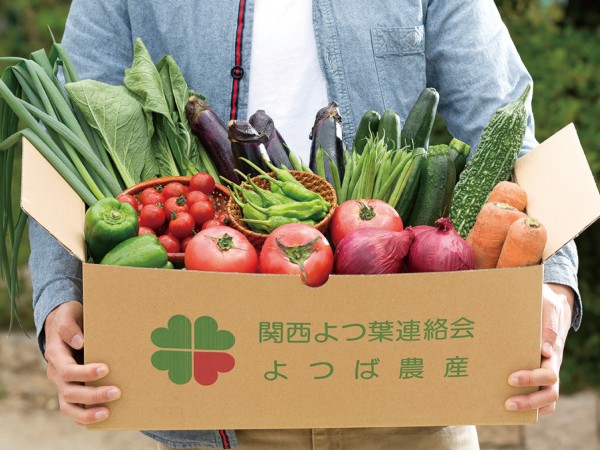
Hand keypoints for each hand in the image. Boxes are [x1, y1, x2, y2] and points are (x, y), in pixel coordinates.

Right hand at [44, 301, 120, 424]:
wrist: (63, 323)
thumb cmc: (69, 317)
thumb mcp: (68, 314)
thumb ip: (69, 326)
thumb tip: (78, 341)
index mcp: (55, 355)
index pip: (67, 370)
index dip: (85, 372)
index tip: (105, 369)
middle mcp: (56, 373)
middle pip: (69, 391)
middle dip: (93, 394)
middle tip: (117, 392)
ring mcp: (62, 384)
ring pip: (68, 406)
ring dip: (87, 413)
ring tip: (107, 413)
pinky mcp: (70, 390)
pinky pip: (73, 409)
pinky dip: (84, 417)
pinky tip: (102, 418)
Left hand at [505, 283, 573, 416]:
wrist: (549, 305)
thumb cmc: (545, 306)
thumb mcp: (547, 307)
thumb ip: (547, 325)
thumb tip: (544, 350)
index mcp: (553, 352)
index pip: (549, 373)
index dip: (532, 378)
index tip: (511, 378)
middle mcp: (551, 366)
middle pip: (549, 392)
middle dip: (529, 400)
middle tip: (508, 402)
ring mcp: (545, 372)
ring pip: (547, 398)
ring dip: (529, 407)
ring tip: (506, 408)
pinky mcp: (537, 374)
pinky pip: (539, 395)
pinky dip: (529, 405)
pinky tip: (507, 406)